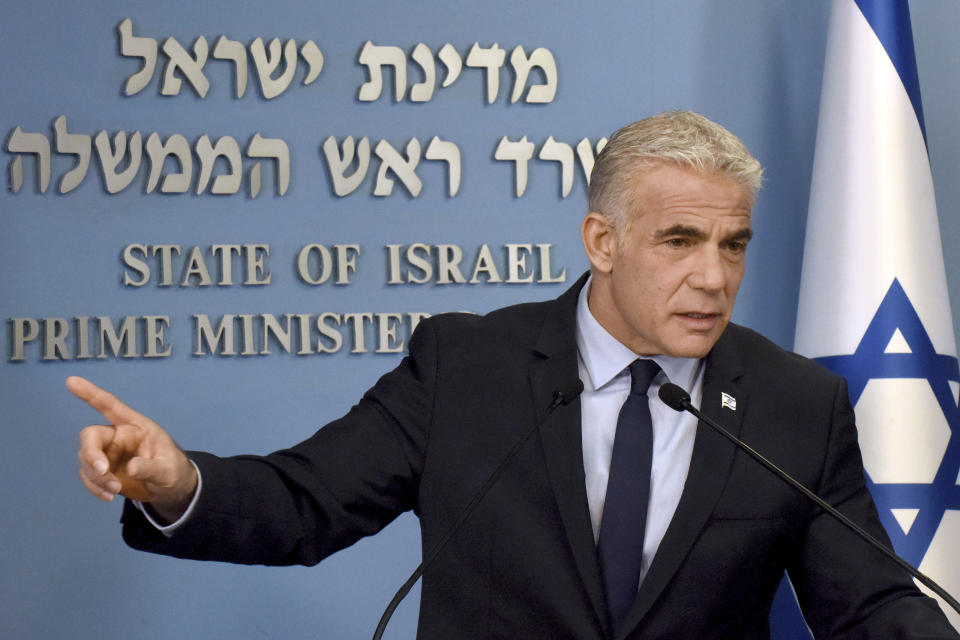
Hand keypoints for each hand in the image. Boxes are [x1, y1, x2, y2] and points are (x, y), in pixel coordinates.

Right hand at [68, 376, 197, 520]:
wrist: (169, 488)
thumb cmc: (172, 469)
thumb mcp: (168, 469)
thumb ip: (151, 467)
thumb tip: (131, 468)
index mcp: (134, 425)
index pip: (110, 405)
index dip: (90, 393)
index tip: (71, 381)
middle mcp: (117, 436)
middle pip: (90, 436)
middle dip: (91, 453)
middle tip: (103, 471)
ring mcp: (108, 453)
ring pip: (87, 459)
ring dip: (96, 477)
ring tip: (115, 490)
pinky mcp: (103, 470)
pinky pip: (88, 476)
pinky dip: (95, 487)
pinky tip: (108, 496)